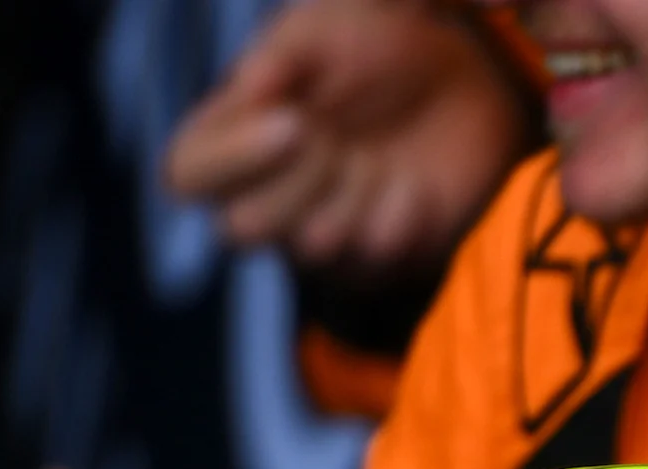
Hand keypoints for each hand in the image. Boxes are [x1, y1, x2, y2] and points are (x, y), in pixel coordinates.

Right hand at [164, 0, 532, 272]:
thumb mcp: (324, 29)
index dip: (228, 161)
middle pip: (239, 230)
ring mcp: (321, 234)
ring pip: (311, 247)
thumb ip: (282, 53)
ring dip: (351, 196)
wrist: (461, 80)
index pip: (186, 175)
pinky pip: (379, 256)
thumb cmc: (375, 45)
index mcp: (235, 135)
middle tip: (333, 137)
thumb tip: (249, 84)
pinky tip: (416, 185)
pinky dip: (403, 212)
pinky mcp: (378, 260)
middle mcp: (267, 195)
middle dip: (298, 183)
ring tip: (377, 158)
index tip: (295, 121)